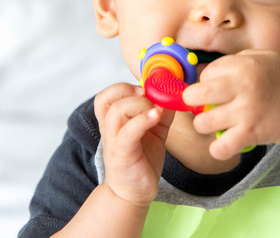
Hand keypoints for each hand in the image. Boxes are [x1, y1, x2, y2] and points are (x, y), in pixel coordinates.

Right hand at [93, 83, 174, 205]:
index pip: (107, 95)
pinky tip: (155, 117)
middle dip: (129, 91)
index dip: (123, 87)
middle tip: (149, 96)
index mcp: (113, 121)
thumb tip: (172, 96)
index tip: (145, 89)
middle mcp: (109, 129)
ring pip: (116, 111)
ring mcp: (114, 141)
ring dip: (139, 104)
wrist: (135, 192)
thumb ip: (161, 114)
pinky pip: (128, 132)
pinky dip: (142, 120)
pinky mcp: (122, 154)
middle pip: (107, 98)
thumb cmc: (141, 160)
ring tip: (156, 109)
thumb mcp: (154, 132)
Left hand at [183, 50, 279, 159]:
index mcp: (244, 65)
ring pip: (202, 123)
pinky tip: (223, 142)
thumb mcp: (261, 57)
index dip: (205, 81)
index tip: (214, 87)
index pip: (205, 73)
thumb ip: (234, 59)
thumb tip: (202, 71)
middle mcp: (243, 87)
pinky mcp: (250, 134)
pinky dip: (217, 148)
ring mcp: (246, 112)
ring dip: (204, 124)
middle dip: (192, 100)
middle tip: (200, 104)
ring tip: (213, 122)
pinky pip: (220, 148)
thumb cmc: (279, 81)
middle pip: (195, 95)